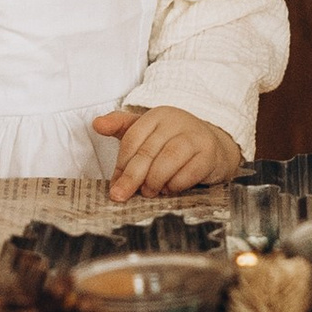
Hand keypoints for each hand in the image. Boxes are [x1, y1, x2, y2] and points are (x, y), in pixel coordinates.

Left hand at [90, 104, 241, 201]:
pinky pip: (188, 172)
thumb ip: (121, 127)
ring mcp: (195, 136)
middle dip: (131, 177)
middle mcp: (176, 121)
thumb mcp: (148, 133)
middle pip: (147, 151)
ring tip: (149, 192)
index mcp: (157, 115)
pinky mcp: (209, 153)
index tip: (114, 185)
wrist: (214, 148)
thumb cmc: (173, 142)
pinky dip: (175, 185)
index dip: (121, 165)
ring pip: (167, 160)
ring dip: (154, 181)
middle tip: (121, 196)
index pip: (132, 139)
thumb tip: (96, 124)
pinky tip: (170, 190)